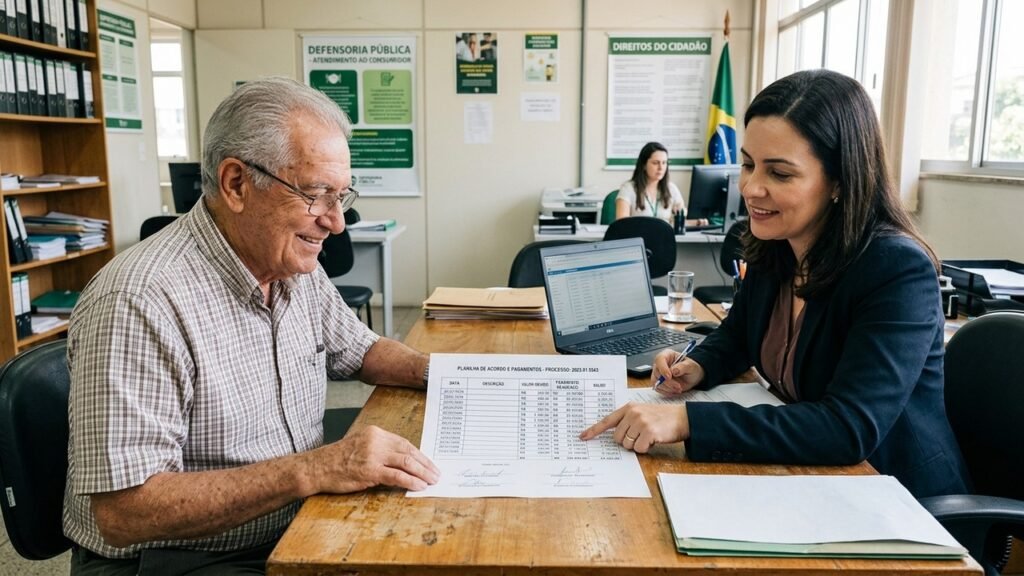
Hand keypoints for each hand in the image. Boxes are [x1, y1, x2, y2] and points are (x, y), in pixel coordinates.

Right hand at [305, 425, 439, 492]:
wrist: (317, 467)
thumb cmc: (338, 459)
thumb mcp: (361, 446)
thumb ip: (381, 450)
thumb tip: (404, 462)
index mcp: (375, 433)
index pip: (404, 443)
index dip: (419, 455)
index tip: (429, 463)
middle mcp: (376, 441)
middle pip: (409, 451)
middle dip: (425, 464)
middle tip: (436, 473)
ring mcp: (373, 455)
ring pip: (406, 462)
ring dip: (422, 473)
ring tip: (432, 481)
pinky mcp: (369, 471)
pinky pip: (396, 476)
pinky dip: (410, 481)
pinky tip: (419, 486)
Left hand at [579, 403, 688, 452]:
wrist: (682, 418)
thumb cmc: (662, 418)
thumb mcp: (642, 412)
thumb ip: (627, 420)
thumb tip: (615, 436)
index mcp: (629, 408)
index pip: (607, 421)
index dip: (594, 430)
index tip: (583, 437)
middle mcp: (633, 413)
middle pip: (618, 438)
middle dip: (628, 441)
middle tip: (641, 435)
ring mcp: (640, 422)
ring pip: (628, 445)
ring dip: (638, 445)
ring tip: (649, 436)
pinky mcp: (649, 432)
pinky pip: (639, 449)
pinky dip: (646, 448)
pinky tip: (654, 439)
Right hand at [651, 349, 703, 394]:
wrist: (692, 377)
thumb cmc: (691, 368)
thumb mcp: (691, 366)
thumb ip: (683, 367)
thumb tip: (674, 371)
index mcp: (667, 355)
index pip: (660, 359)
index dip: (663, 368)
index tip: (669, 376)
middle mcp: (660, 364)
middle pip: (657, 373)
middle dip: (668, 382)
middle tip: (678, 386)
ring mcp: (658, 373)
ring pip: (656, 382)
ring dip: (668, 388)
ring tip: (679, 389)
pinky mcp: (659, 382)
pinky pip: (658, 388)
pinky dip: (666, 392)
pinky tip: (675, 391)